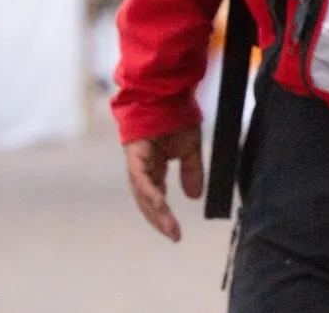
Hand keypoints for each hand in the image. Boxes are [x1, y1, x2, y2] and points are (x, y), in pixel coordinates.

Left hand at [124, 126, 203, 241]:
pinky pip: (141, 178)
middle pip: (146, 202)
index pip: (155, 199)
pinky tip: (160, 204)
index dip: (164, 217)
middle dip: (159, 220)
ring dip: (155, 211)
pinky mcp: (135, 154)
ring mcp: (137, 162)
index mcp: (153, 169)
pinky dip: (150, 192)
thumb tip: (193, 197)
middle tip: (174, 236)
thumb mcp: (190, 148)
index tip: (176, 234)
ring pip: (143, 194)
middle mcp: (142, 169)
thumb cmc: (177, 116)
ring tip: (169, 227)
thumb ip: (191, 172)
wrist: (169, 92)